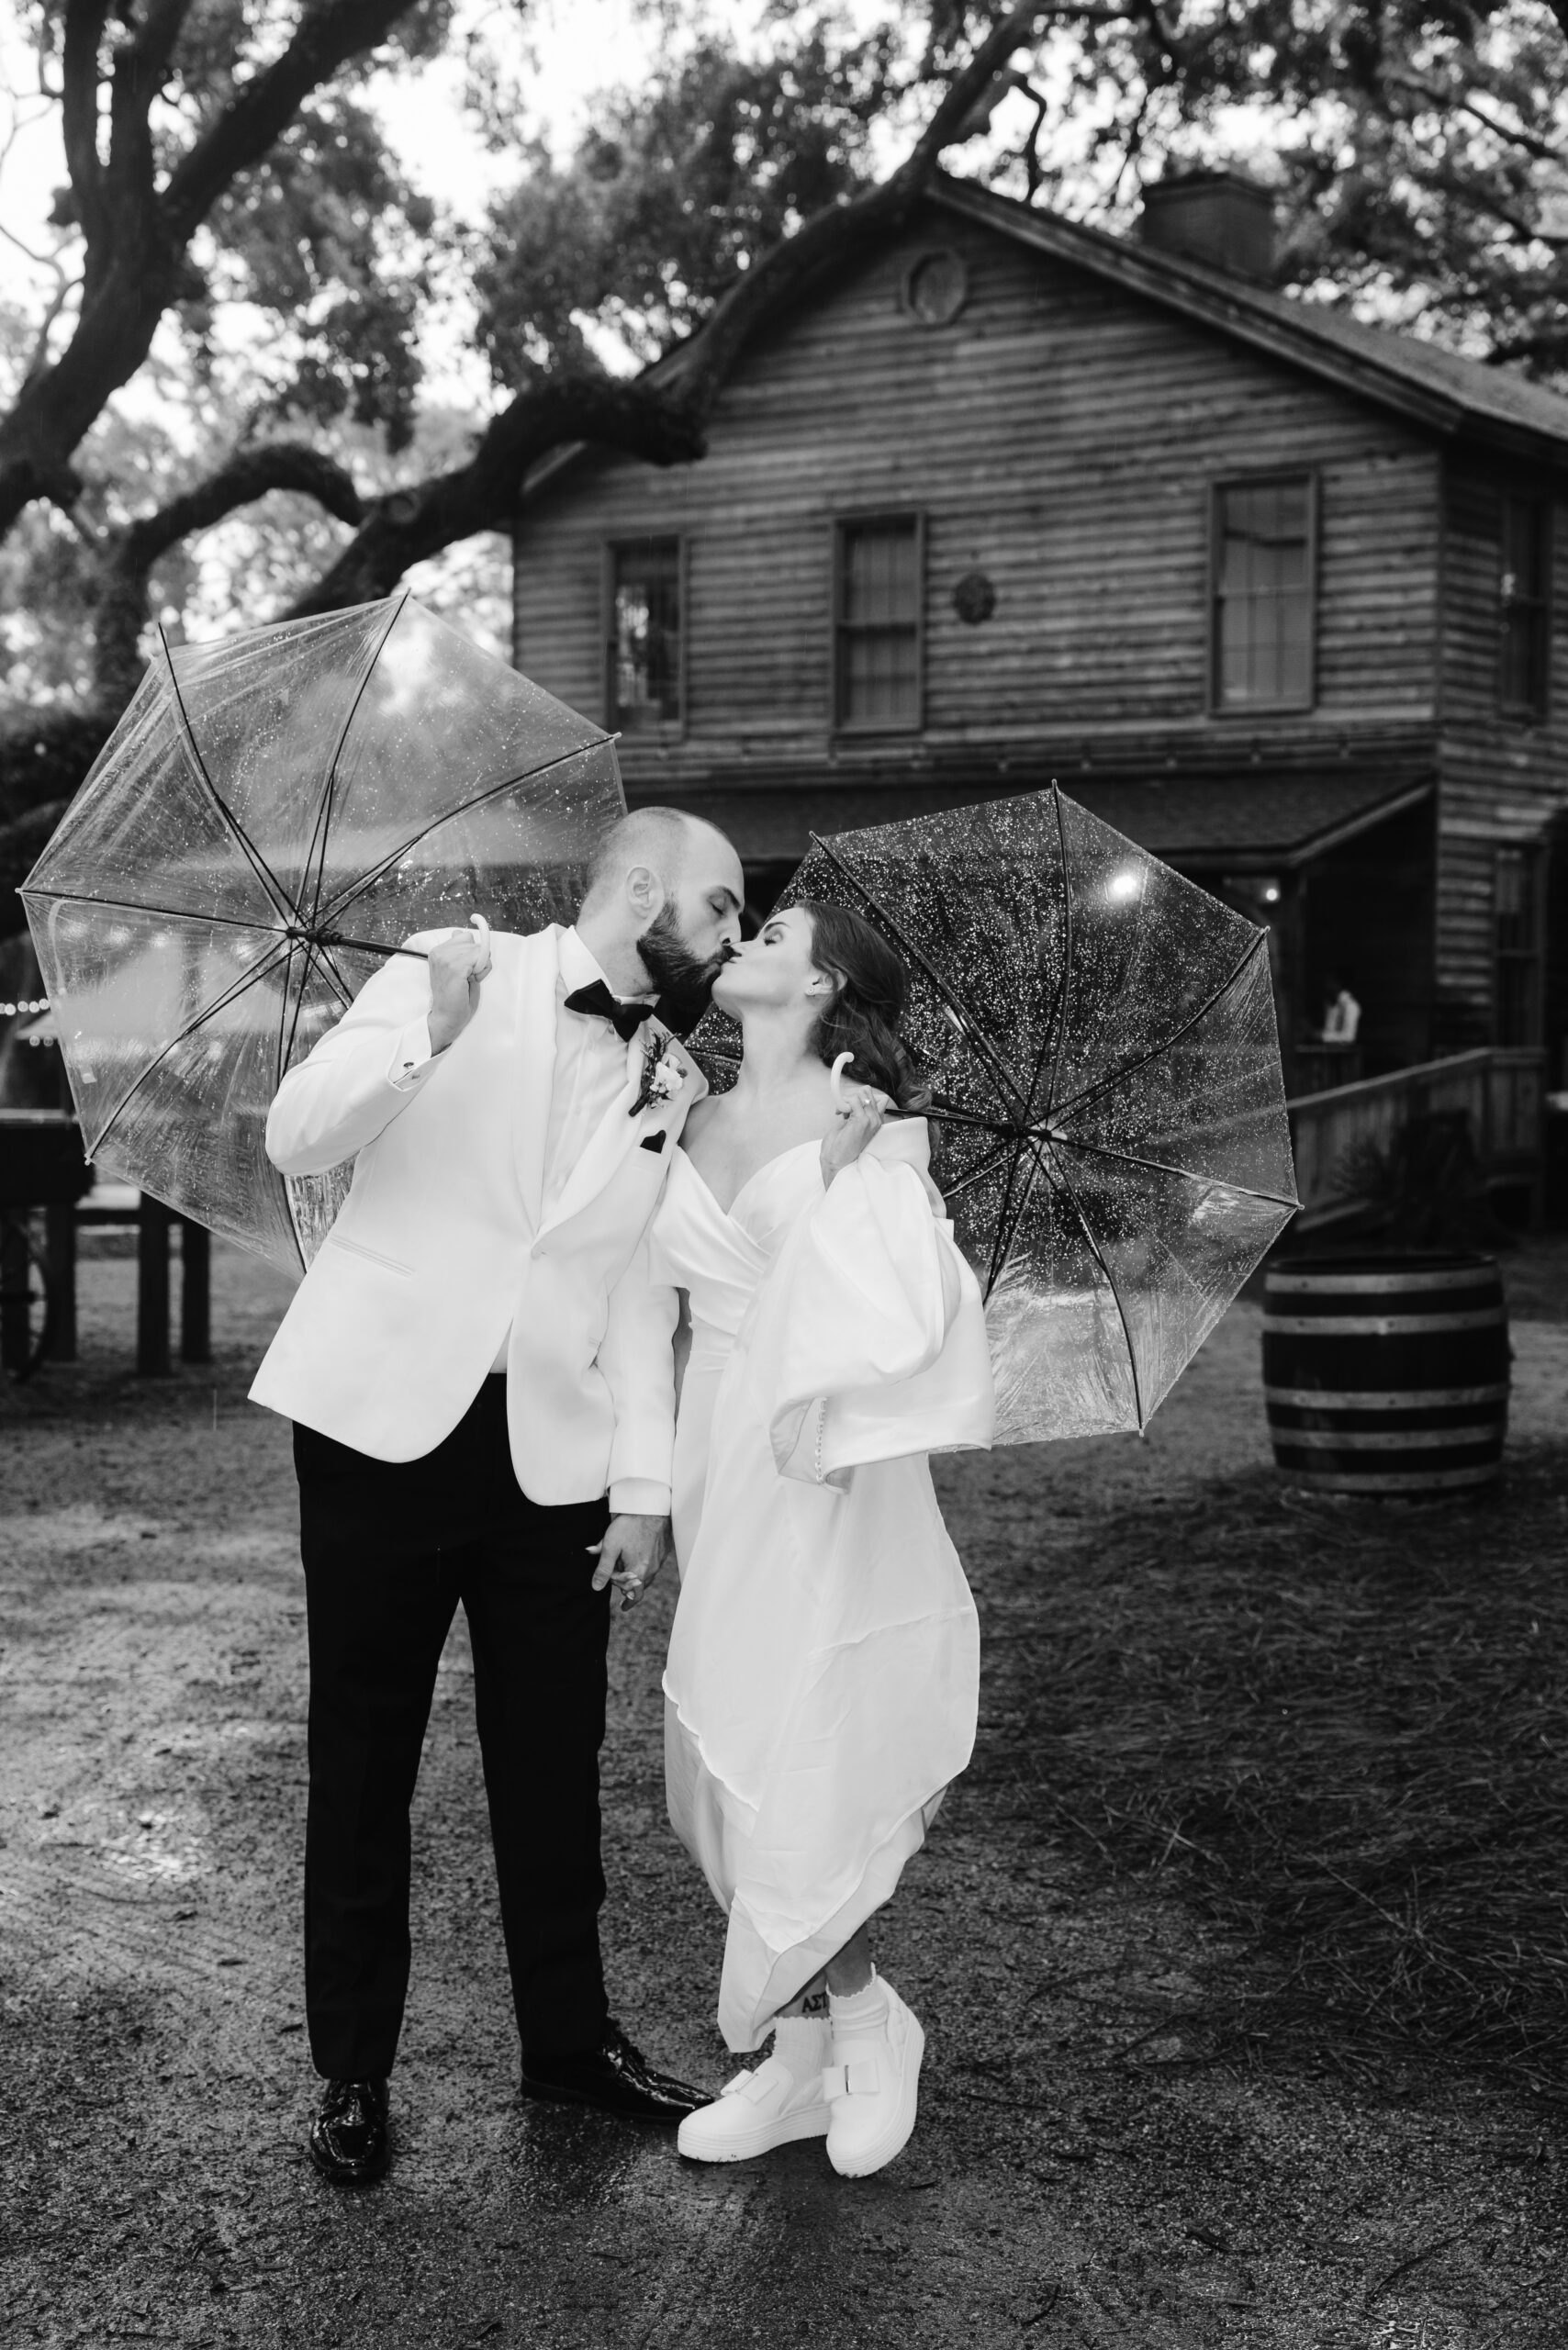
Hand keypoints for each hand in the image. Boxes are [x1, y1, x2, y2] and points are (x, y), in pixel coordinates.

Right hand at [426, 919, 492, 1055]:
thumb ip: (461, 951)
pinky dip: (481, 971)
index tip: (465, 970)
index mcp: (438, 951)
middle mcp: (439, 952)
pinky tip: (471, 981)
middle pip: (472, 942)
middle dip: (477, 959)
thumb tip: (460, 932)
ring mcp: (445, 959)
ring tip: (468, 981)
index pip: (463, 936)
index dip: (471, 953)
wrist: (446, 1018)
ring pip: (478, 950)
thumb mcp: (459, 968)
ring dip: (480, 967)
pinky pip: (479, 958)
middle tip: (467, 978)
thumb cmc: (455, 997)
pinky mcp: (454, 968)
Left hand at [589, 1513, 669, 1612]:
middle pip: (638, 1586)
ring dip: (636, 1576)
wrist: (651, 1507)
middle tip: (617, 1580)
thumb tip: (596, 1587)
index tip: (620, 1600)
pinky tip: (637, 1555)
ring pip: (646, 1576)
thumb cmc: (629, 1526)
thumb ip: (603, 1569)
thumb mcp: (610, 1547)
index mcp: (638, 1572)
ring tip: (626, 1569)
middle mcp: (651, 1570)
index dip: (622, 1595)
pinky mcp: (663, 1552)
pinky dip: (643, 1566)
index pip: (629, 1592)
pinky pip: (652, 1566)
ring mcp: (659, 1561)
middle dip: (627, 1586)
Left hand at [821, 1084, 884, 1186]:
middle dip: (852, 1095)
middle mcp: (876, 1120)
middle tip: (842, 1108)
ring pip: (861, 1093)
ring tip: (840, 1112)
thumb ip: (854, 1112)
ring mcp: (871, 1120)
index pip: (878, 1098)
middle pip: (867, 1092)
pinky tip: (839, 1114)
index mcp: (875, 1122)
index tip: (848, 1106)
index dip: (860, 1097)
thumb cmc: (840, 1148)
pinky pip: (853, 1099)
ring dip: (846, 1099)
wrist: (836, 1163)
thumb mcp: (849, 1125)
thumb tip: (853, 1099)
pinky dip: (843, 1103)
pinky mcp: (862, 1121)